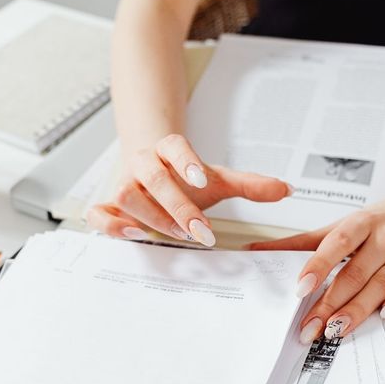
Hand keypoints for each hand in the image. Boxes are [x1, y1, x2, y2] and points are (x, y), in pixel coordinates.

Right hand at [87, 134, 290, 246]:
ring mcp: (123, 185)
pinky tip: (135, 237)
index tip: (203, 178)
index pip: (173, 146)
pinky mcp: (109, 208)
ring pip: (124, 194)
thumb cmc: (184, 179)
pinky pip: (97, 214)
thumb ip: (249, 185)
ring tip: (177, 235)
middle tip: (200, 230)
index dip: (184, 160)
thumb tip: (287, 189)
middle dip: (176, 205)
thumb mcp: (218, 181)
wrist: (152, 173)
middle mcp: (142, 165)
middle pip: (150, 176)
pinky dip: (111, 226)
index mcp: (167, 151)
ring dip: (151, 216)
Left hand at [248, 191, 384, 342]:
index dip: (318, 266)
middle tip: (309, 326)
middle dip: (330, 303)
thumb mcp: (340, 225)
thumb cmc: (377, 221)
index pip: (337, 243)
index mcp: (362, 222)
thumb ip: (301, 242)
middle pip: (356, 273)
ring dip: (358, 310)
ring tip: (335, 329)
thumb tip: (258, 250)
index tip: (301, 288)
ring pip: (382, 284)